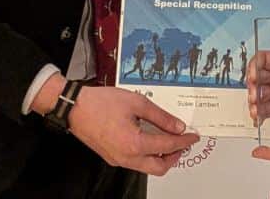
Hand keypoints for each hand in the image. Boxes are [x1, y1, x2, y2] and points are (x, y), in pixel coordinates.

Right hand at [69, 86, 198, 175]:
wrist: (75, 108)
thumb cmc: (101, 103)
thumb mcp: (137, 103)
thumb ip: (160, 116)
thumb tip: (177, 126)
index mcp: (134, 144)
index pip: (168, 146)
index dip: (184, 140)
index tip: (193, 136)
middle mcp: (126, 157)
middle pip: (159, 167)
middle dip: (175, 155)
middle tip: (184, 141)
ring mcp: (118, 160)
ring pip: (147, 167)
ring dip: (161, 156)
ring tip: (170, 139)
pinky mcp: (112, 157)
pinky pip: (136, 162)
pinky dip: (148, 154)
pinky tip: (152, 138)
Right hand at [247, 51, 269, 123]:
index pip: (266, 58)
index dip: (256, 65)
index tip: (254, 75)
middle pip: (258, 77)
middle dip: (252, 87)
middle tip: (254, 98)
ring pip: (259, 95)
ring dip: (254, 104)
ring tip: (257, 114)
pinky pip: (266, 110)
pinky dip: (260, 115)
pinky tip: (259, 121)